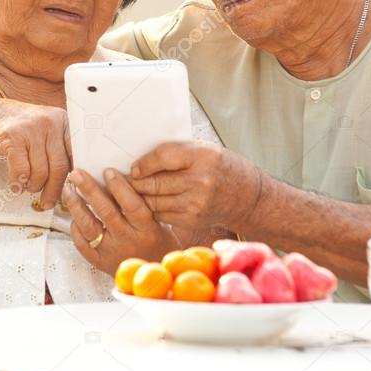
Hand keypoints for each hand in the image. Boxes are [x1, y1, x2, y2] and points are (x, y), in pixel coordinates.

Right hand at [0, 99, 71, 210]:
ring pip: (40, 171)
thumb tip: (75, 182)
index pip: (76, 154)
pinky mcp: (12, 137)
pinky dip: (19, 183)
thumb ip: (63, 150)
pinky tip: (17, 186)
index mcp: (64, 121)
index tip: (71, 191)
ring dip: (34, 186)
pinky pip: (21, 169)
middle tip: (48, 201)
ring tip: (30, 187)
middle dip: (53, 189)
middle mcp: (50, 122)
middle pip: (59, 166)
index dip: (74, 176)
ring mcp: (31, 128)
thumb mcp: (49, 132)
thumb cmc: (26, 130)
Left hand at [64, 168, 179, 274]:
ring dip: (76, 205)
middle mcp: (127, 240)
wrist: (152, 275)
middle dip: (89, 190)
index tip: (108, 171)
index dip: (119, 187)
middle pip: (106, 212)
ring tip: (68, 189)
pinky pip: (81, 243)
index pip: (131, 205)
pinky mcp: (98, 261)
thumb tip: (123, 177)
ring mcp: (111, 252)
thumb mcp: (159, 222)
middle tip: (77, 174)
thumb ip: (144, 204)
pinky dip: (75, 227)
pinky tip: (73, 214)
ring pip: (88, 226)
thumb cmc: (157, 244)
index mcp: (146, 229)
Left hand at [129, 141, 261, 229]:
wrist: (248, 198)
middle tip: (122, 180)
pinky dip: (153, 209)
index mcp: (203, 156)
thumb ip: (177, 153)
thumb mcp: (205, 150)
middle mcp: (200, 180)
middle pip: (155, 182)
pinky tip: (149, 204)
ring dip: (140, 197)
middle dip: (135, 182)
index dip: (144, 163)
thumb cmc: (224, 168)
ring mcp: (196, 203)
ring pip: (154, 200)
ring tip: (132, 192)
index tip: (134, 167)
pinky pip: (162, 214)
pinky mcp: (193, 220)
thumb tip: (143, 159)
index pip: (162, 157)